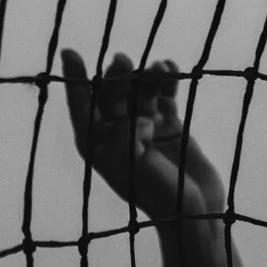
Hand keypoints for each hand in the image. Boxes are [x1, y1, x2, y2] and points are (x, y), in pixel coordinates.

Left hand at [60, 49, 227, 225]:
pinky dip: (166, 81)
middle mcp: (118, 132)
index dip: (74, 79)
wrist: (196, 214)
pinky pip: (164, 95)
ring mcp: (145, 126)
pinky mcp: (169, 125)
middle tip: (122, 61)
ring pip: (140, 90)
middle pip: (113, 92)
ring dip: (147, 76)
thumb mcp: (131, 166)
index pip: (82, 106)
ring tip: (161, 68)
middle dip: (117, 76)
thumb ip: (126, 136)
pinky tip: (169, 68)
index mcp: (98, 144)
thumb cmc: (157, 196)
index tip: (70, 52)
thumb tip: (139, 116)